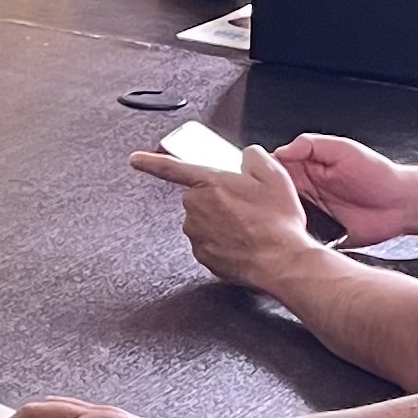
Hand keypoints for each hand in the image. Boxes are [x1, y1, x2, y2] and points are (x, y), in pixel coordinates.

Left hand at [126, 145, 322, 290]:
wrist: (282, 260)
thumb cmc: (277, 222)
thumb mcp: (274, 175)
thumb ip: (254, 156)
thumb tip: (247, 156)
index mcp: (209, 183)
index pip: (172, 168)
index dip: (151, 162)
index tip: (136, 159)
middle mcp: (197, 208)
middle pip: (199, 196)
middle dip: (218, 198)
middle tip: (246, 205)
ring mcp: (197, 234)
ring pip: (204, 220)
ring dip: (222, 220)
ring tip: (250, 226)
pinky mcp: (203, 255)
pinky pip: (209, 241)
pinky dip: (224, 241)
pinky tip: (244, 241)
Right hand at [269, 136, 415, 244]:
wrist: (403, 206)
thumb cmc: (379, 176)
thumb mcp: (345, 150)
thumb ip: (312, 145)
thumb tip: (282, 149)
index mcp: (308, 168)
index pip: (274, 168)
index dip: (262, 174)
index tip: (255, 180)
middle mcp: (306, 191)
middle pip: (272, 195)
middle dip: (264, 200)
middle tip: (261, 205)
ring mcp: (312, 214)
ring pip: (282, 217)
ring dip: (277, 220)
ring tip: (274, 222)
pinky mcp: (320, 235)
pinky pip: (300, 238)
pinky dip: (294, 239)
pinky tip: (292, 237)